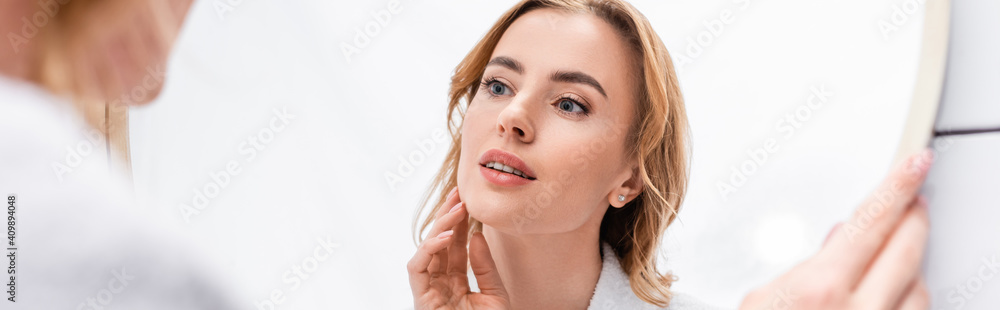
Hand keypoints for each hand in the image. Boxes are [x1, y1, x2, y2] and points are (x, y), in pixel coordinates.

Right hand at [407, 187, 509, 309]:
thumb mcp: (495, 295)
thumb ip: (485, 268)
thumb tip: (476, 235)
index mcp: (455, 284)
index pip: (454, 248)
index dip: (460, 224)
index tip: (467, 202)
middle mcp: (439, 285)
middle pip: (438, 243)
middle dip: (447, 217)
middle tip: (459, 194)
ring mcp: (428, 291)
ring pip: (425, 250)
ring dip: (441, 226)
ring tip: (459, 209)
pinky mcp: (420, 299)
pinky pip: (417, 267)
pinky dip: (430, 248)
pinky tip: (448, 235)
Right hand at [740, 150, 934, 309]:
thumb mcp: (759, 302)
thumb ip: (798, 270)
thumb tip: (832, 245)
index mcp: (821, 288)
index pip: (872, 221)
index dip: (898, 186)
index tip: (914, 164)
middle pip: (906, 249)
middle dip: (913, 217)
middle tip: (913, 199)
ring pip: (919, 286)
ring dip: (911, 261)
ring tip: (901, 245)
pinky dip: (909, 294)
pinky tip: (899, 288)